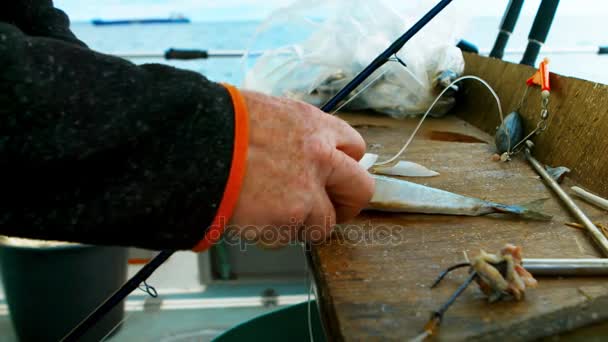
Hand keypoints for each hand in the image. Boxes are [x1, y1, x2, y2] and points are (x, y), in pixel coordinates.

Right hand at [228, 90, 374, 247]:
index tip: (334, 177)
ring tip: (266, 213)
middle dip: (345, 205)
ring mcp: (307, 191)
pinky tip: (249, 217)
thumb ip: (291, 135)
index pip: (355, 148)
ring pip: (323, 223)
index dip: (344, 166)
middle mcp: (319, 156)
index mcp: (313, 125)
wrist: (188, 146)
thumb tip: (296, 152)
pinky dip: (271, 235)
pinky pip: (289, 238)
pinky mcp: (289, 219)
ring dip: (299, 224)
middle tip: (327, 211)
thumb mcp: (263, 113)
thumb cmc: (216, 126)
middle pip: (360, 190)